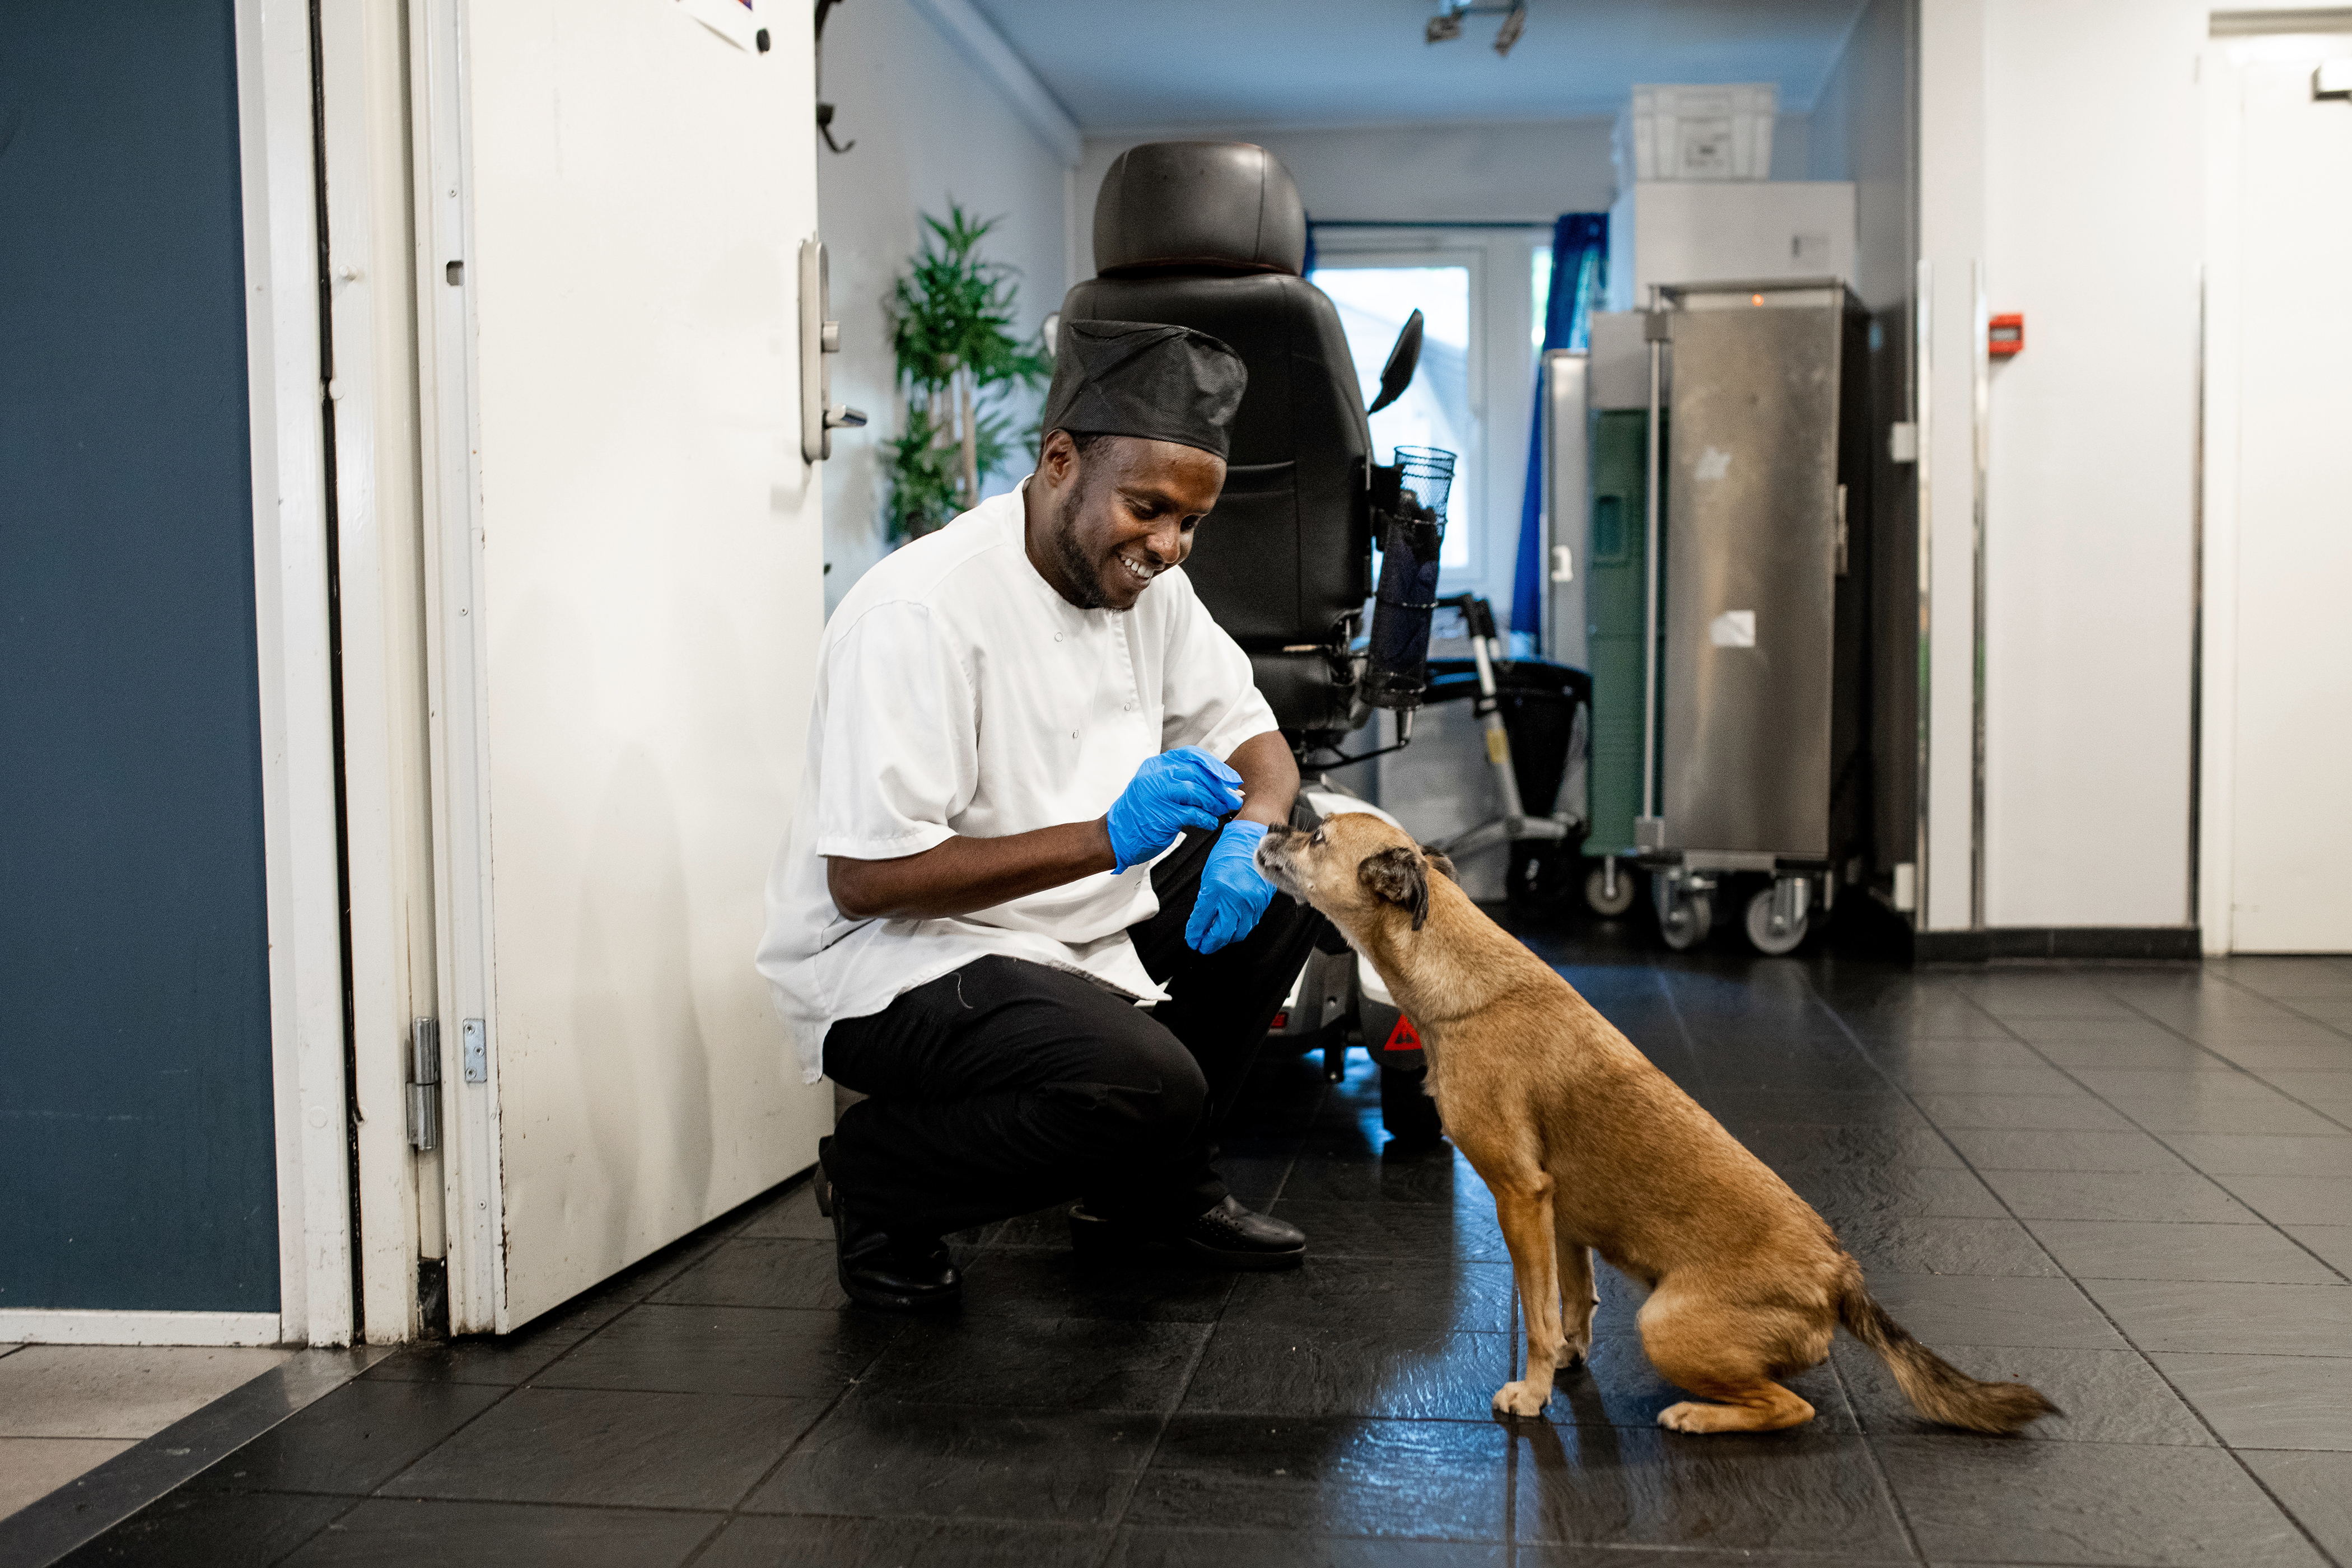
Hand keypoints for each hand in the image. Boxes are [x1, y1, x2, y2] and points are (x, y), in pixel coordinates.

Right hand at [1105, 747, 1244, 872]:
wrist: (1117, 835)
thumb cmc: (1142, 813)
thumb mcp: (1159, 788)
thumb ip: (1185, 782)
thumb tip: (1223, 786)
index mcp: (1157, 765)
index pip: (1193, 756)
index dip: (1216, 766)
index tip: (1231, 778)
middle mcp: (1157, 775)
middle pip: (1198, 773)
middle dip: (1221, 787)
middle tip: (1234, 798)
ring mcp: (1158, 794)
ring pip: (1197, 792)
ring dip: (1216, 802)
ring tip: (1223, 810)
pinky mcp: (1162, 814)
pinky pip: (1193, 813)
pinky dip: (1207, 818)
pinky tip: (1211, 822)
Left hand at [1186, 819, 1274, 953]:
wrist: (1255, 840)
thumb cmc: (1231, 851)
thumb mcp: (1209, 874)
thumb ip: (1206, 900)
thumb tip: (1202, 921)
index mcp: (1217, 889)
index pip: (1202, 921)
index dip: (1195, 935)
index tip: (1192, 940)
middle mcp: (1235, 899)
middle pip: (1221, 934)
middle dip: (1209, 944)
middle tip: (1202, 946)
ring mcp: (1251, 903)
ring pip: (1238, 933)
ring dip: (1226, 939)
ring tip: (1217, 939)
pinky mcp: (1262, 903)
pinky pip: (1250, 924)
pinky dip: (1240, 929)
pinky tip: (1233, 927)